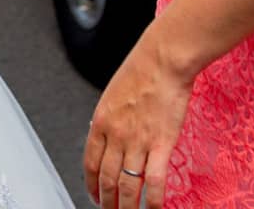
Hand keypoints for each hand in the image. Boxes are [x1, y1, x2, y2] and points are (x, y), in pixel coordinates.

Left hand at [83, 30, 193, 208]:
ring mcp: (137, 141)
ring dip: (126, 206)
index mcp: (101, 121)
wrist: (163, 59)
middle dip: (107, 201)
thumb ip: (109, 117)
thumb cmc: (142, 69)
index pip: (90, 162)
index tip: (94, 195)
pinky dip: (152, 200)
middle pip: (106, 178)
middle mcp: (115, 134)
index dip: (91, 184)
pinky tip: (153, 208)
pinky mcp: (161, 144)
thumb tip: (105, 132)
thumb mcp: (113, 93)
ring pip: (127, 185)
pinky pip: (153, 181)